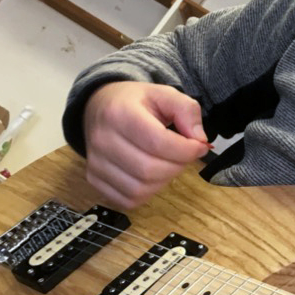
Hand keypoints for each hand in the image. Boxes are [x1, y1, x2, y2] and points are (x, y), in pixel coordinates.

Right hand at [82, 81, 210, 207]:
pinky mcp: (94, 180)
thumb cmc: (135, 103)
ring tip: (168, 163)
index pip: (158, 142)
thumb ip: (187, 110)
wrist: (98, 107)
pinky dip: (147, 193)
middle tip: (185, 155)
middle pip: (150, 170)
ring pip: (140, 189)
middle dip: (178, 166)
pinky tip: (152, 175)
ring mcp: (95, 163)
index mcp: (120, 114)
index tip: (199, 146)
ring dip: (164, 181)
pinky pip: (128, 200)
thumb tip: (200, 139)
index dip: (186, 150)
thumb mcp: (164, 94)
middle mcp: (102, 140)